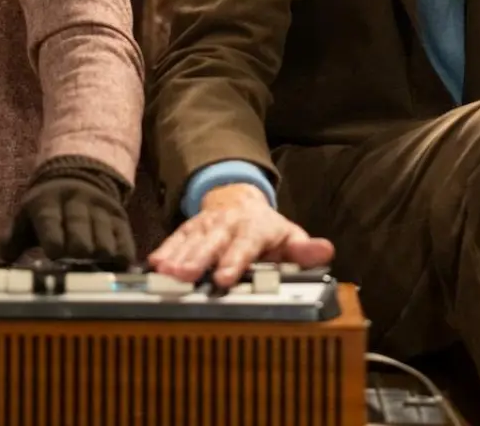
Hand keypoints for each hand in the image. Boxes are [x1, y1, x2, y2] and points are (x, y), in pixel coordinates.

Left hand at [0, 157, 134, 268]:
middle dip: (77, 255)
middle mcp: (76, 203)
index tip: (55, 256)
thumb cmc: (47, 208)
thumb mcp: (26, 217)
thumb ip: (11, 239)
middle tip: (74, 262)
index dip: (54, 244)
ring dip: (98, 259)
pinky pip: (125, 243)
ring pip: (104, 243)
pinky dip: (119, 258)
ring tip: (92, 264)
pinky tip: (111, 265)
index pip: (51, 224)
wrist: (78, 175)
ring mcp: (101, 210)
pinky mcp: (119, 217)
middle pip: (80, 239)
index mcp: (47, 203)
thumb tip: (2, 259)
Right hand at [147, 183, 334, 287]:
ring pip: (192, 240)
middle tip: (185, 276)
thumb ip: (304, 250)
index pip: (246, 244)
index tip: (223, 277)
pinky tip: (154, 264)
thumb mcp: (290, 237)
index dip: (234, 260)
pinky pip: (176, 238)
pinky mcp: (191, 227)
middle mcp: (229, 224)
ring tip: (165, 273)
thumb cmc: (267, 230)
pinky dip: (165, 250)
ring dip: (178, 256)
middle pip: (213, 242)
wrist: (240, 202)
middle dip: (198, 259)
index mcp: (256, 228)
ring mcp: (207, 224)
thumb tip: (325, 251)